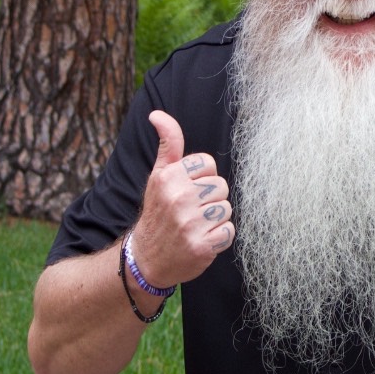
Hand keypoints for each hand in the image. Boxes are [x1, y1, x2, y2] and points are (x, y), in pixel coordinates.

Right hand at [130, 110, 233, 288]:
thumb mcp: (158, 175)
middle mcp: (177, 198)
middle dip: (210, 199)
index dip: (202, 178)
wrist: (146, 259)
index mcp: (168, 177)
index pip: (208, 164)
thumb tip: (157, 114)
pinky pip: (229, 231)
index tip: (187, 191)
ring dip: (215, 219)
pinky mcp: (201, 246)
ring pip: (226, 208)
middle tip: (190, 212)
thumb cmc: (158, 212)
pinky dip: (219, 238)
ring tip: (195, 226)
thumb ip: (168, 144)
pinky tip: (201, 240)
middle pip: (221, 186)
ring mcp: (189, 224)